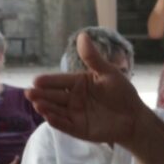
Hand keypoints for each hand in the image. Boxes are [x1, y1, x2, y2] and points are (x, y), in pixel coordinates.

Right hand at [26, 33, 148, 145]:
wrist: (135, 117)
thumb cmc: (122, 93)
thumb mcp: (107, 73)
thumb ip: (92, 57)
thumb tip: (82, 35)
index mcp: (78, 83)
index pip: (60, 81)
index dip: (48, 81)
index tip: (36, 80)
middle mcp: (73, 98)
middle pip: (54, 96)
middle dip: (41, 95)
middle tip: (29, 93)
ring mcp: (74, 114)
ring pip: (56, 110)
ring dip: (46, 107)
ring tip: (37, 104)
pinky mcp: (78, 129)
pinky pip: (65, 124)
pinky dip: (56, 121)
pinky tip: (48, 117)